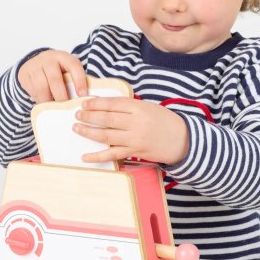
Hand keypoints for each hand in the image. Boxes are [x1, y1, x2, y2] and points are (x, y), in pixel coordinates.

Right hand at [17, 50, 86, 102]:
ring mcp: (35, 65)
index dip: (79, 80)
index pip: (73, 66)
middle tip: (66, 107)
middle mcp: (48, 59)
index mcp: (63, 57)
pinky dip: (39, 99)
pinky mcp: (24, 74)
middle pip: (55, 79)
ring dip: (48, 100)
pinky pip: (32, 90)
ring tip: (54, 109)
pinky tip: (44, 103)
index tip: (82, 94)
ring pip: (41, 86)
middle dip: (61, 95)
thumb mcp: (68, 70)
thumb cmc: (58, 70)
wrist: (37, 63)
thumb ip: (75, 80)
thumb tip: (85, 98)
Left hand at [73, 97, 189, 164]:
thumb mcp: (148, 107)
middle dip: (89, 116)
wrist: (183, 140)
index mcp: (139, 107)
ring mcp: (134, 138)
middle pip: (107, 118)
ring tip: (76, 128)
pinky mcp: (135, 152)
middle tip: (76, 115)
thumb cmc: (164, 121)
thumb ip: (129, 107)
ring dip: (89, 132)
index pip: (113, 103)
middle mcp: (136, 122)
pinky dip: (97, 156)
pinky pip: (112, 154)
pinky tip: (85, 156)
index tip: (84, 103)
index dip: (96, 103)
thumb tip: (105, 106)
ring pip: (106, 135)